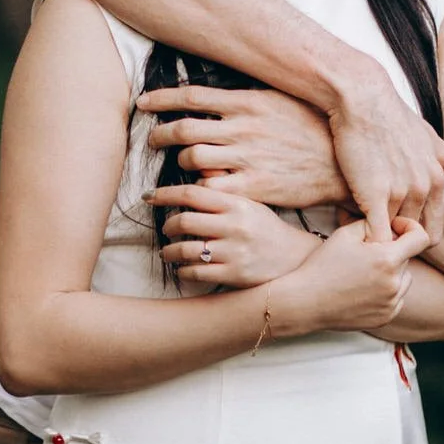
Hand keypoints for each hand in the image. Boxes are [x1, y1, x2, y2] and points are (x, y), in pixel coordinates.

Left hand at [141, 85, 347, 210]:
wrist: (342, 163)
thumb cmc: (313, 128)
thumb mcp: (282, 99)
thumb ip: (250, 94)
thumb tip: (222, 85)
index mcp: (248, 102)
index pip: (191, 96)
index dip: (161, 99)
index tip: (143, 102)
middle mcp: (243, 128)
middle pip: (184, 129)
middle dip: (161, 136)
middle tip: (153, 140)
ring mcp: (247, 158)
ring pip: (193, 159)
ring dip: (180, 163)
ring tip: (179, 167)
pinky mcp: (254, 186)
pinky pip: (213, 188)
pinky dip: (201, 188)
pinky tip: (201, 189)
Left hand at [148, 182, 320, 289]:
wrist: (294, 258)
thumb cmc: (266, 227)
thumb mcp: (250, 201)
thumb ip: (224, 186)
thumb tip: (197, 168)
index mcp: (237, 203)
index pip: (193, 194)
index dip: (165, 193)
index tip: (149, 196)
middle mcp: (235, 226)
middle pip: (185, 221)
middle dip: (168, 225)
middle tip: (165, 227)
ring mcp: (234, 252)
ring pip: (186, 250)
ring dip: (170, 251)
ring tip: (167, 252)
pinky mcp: (234, 275)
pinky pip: (196, 272)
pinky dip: (183, 270)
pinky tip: (182, 267)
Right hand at [269, 216, 430, 337]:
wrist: (305, 302)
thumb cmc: (323, 265)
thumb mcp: (346, 234)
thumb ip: (375, 223)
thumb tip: (392, 226)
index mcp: (387, 260)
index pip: (420, 238)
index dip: (410, 227)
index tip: (394, 228)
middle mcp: (394, 284)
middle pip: (408, 258)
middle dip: (393, 251)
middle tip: (367, 252)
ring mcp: (391, 304)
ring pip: (404, 279)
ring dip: (392, 272)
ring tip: (364, 272)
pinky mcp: (386, 318)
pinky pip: (397, 298)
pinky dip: (387, 291)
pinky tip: (363, 288)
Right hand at [326, 65, 443, 243]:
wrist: (364, 100)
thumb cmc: (392, 116)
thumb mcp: (428, 137)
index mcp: (437, 181)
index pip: (432, 231)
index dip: (412, 236)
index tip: (394, 229)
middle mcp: (423, 190)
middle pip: (409, 236)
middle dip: (392, 238)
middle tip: (374, 230)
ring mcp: (400, 193)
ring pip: (390, 236)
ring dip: (375, 236)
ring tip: (358, 225)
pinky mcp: (375, 195)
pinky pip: (376, 234)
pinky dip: (364, 237)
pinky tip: (349, 224)